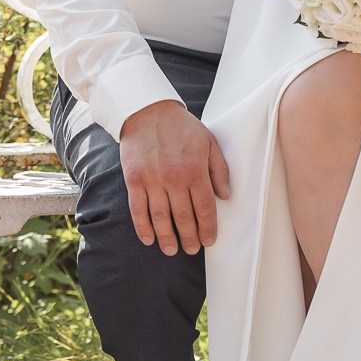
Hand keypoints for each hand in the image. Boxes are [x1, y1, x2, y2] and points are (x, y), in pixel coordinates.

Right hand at [117, 99, 230, 254]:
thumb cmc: (182, 127)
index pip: (204, 208)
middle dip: (189, 238)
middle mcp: (174, 178)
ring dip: (167, 238)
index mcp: (195, 170)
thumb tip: (226, 197)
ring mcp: (152, 180)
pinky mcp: (134, 179)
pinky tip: (149, 239)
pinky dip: (143, 227)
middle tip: (191, 249)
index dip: (207, 229)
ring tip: (172, 249)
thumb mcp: (209, 142)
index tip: (209, 241)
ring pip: (161, 218)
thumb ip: (220, 170)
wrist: (147, 110)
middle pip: (183, 217)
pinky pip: (138, 209)